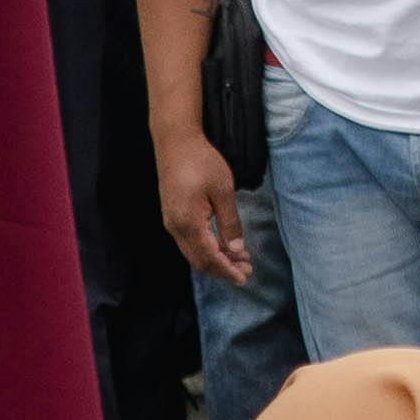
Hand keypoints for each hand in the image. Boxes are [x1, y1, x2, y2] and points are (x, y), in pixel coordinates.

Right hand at [150, 105, 250, 288]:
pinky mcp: (173, 215)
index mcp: (188, 223)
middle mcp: (176, 228)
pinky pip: (190, 241)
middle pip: (199, 260)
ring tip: (239, 257)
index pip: (209, 258)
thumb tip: (236, 249)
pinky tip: (223, 243)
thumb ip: (230, 223)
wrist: (175, 142)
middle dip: (223, 268)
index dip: (227, 270)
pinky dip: (207, 246)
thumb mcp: (223, 191)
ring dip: (216, 258)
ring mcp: (172, 222)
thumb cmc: (201, 161)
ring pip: (194, 252)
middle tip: (247, 269)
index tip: (245, 277)